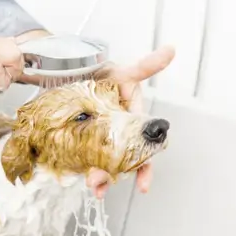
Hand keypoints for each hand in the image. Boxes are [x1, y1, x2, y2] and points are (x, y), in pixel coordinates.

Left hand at [14, 30, 174, 198]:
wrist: (65, 71)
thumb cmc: (98, 70)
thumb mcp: (121, 72)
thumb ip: (145, 66)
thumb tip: (171, 51)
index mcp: (131, 118)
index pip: (142, 145)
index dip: (144, 165)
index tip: (143, 184)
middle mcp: (119, 129)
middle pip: (122, 158)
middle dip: (115, 173)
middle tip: (100, 182)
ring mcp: (100, 135)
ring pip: (105, 161)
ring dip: (100, 176)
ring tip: (92, 184)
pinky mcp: (81, 138)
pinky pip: (86, 157)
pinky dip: (84, 168)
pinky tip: (80, 178)